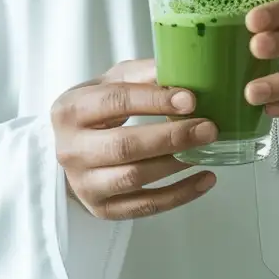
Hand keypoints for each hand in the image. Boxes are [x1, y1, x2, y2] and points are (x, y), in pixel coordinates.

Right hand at [51, 58, 217, 220]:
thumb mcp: (111, 83)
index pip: (114, 102)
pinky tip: (205, 179)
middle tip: (209, 129)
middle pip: (124, 146)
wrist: (73, 150)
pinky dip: (180, 194)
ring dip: (176, 164)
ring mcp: (84, 183)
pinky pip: (145, 206)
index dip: (154, 100)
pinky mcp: (102, 209)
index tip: (190, 100)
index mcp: (70, 111)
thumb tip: (185, 69)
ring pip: (134, 177)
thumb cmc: (97, 111)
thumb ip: (143, 75)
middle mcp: (71, 150)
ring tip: (207, 150)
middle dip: (171, 137)